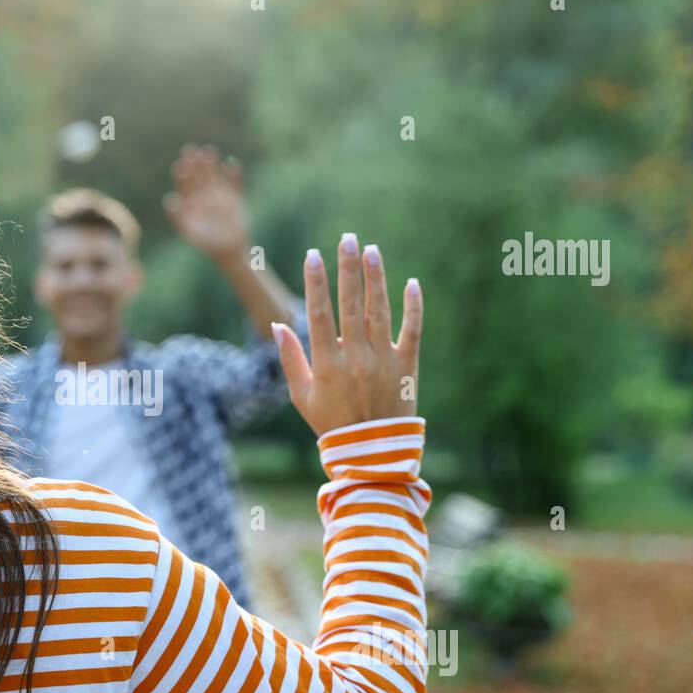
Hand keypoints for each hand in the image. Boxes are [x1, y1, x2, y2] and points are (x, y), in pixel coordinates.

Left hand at [164, 144, 248, 264]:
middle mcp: (204, 196)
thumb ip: (178, 216)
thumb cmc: (206, 244)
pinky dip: (234, 174)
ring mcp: (220, 196)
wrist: (229, 252)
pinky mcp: (235, 198)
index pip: (184, 185)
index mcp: (191, 203)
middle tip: (191, 149)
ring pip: (214, 175)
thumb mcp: (190, 231)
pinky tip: (231, 163)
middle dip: (194, 163)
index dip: (181, 174)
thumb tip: (169, 200)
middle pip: (198, 176)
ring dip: (211, 164)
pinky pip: (235, 183)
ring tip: (209, 151)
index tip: (180, 164)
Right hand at [272, 236, 421, 436]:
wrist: (371, 453)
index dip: (315, 283)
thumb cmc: (331, 424)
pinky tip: (410, 283)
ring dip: (376, 279)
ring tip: (371, 251)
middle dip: (348, 269)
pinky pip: (412, 331)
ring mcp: (384, 361)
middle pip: (351, 305)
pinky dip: (413, 308)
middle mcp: (356, 358)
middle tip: (347, 239)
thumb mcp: (302, 396)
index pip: (320, 314)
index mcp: (328, 364)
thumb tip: (278, 325)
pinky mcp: (407, 367)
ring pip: (380, 312)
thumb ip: (291, 360)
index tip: (313, 255)